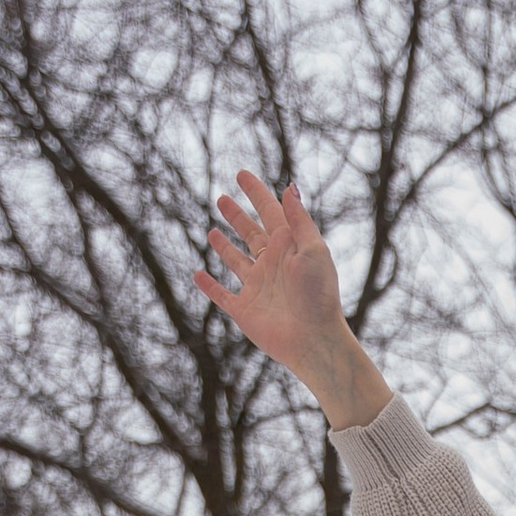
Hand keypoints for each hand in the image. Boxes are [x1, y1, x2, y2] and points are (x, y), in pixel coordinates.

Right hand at [193, 171, 391, 428]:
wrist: (314, 341)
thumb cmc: (319, 295)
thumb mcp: (313, 250)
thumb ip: (299, 219)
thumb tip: (289, 187)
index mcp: (290, 248)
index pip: (270, 212)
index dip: (256, 193)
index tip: (241, 174)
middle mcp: (272, 265)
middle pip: (250, 233)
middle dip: (236, 216)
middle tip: (221, 198)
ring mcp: (258, 287)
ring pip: (236, 261)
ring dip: (224, 246)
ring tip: (212, 231)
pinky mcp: (245, 310)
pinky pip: (222, 295)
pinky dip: (208, 286)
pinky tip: (197, 274)